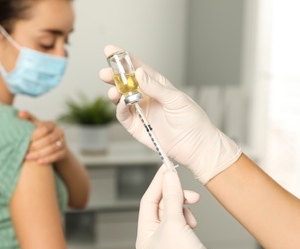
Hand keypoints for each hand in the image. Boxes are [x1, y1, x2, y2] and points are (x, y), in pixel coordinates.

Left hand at [18, 111, 67, 164]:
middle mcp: (60, 132)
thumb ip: (28, 119)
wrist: (53, 146)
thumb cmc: (40, 134)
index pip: (44, 128)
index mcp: (52, 124)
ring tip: (28, 158)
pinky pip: (57, 156)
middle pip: (48, 139)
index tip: (26, 140)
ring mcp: (63, 142)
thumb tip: (20, 113)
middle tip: (25, 151)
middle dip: (36, 146)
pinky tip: (38, 162)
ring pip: (52, 148)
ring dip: (39, 154)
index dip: (35, 134)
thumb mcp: (35, 126)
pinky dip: (47, 159)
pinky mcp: (64, 152)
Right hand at [99, 45, 240, 183]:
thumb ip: (155, 87)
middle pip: (125, 83)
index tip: (111, 51)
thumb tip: (138, 73)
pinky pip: (123, 115)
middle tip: (105, 73)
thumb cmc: (191, 120)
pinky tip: (122, 103)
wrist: (195, 146)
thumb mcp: (175, 99)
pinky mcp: (136, 127)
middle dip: (114, 76)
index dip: (124, 59)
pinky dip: (119, 108)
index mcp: (157, 85)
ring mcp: (140, 111)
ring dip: (115, 93)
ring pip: (121, 98)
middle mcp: (146, 97)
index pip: (138, 68)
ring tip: (114, 91)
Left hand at [136, 165, 214, 248]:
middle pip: (161, 204)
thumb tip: (169, 176)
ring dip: (183, 204)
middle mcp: (155, 236)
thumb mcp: (175, 225)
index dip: (158, 183)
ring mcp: (169, 238)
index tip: (167, 168)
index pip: (148, 201)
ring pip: (173, 209)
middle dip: (174, 194)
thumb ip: (171, 198)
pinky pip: (183, 218)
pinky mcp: (184, 238)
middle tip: (186, 189)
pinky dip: (189, 214)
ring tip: (192, 207)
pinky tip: (194, 221)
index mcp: (145, 235)